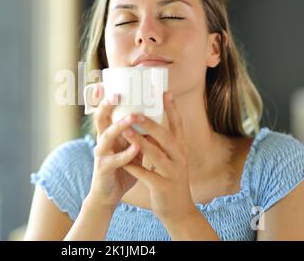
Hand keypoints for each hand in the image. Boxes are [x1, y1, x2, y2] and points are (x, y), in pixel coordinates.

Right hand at [87, 83, 142, 209]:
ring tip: (132, 118)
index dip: (106, 98)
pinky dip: (125, 154)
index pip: (106, 112)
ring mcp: (101, 155)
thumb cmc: (121, 170)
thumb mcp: (131, 149)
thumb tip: (156, 120)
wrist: (110, 196)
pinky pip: (114, 160)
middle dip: (106, 105)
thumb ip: (140, 136)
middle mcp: (103, 141)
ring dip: (119, 127)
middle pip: (100, 119)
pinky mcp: (103, 170)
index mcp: (109, 135)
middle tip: (117, 94)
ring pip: (106, 137)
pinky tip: (136, 148)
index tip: (111, 83)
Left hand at [121, 92, 196, 225]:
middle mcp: (180, 159)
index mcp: (182, 150)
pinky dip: (133, 166)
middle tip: (136, 112)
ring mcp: (172, 173)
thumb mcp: (173, 160)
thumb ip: (164, 144)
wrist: (180, 212)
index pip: (179, 126)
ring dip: (139, 141)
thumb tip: (151, 125)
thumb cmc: (171, 181)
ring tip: (124, 129)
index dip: (173, 109)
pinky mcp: (163, 187)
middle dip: (151, 123)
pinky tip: (122, 160)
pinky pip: (146, 174)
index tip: (165, 92)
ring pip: (155, 154)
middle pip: (166, 137)